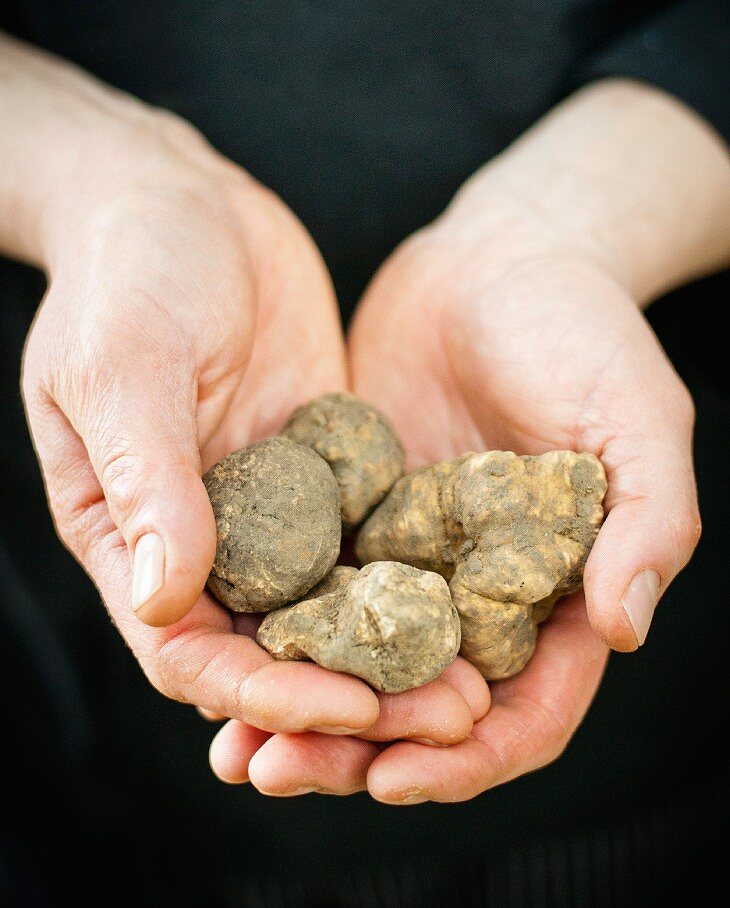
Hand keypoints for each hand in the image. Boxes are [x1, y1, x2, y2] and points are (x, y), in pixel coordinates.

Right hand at [6, 36, 486, 743]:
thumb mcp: (122, 366)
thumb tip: (164, 599)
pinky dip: (414, 578)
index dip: (266, 695)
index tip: (348, 706)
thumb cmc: (126, 275)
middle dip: (354, 695)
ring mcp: (271, 504)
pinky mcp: (324, 465)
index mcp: (130, 537)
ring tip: (478, 683)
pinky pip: (370, 535)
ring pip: (333, 607)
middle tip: (447, 717)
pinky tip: (479, 596)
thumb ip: (144, 479)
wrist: (180, 200)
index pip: (193, 653)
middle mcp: (204, 537)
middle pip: (275, 651)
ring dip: (397, 652)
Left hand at [215, 80, 729, 799]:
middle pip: (423, 705)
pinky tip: (211, 641)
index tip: (391, 776)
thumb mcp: (636, 416)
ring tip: (230, 745)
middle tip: (276, 772)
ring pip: (355, 659)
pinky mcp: (356, 511)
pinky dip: (271, 626)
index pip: (523, 710)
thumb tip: (627, 627)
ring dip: (300, 708)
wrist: (502, 254)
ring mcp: (412, 554)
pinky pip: (309, 583)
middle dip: (356, 750)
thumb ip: (649, 520)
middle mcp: (480, 590)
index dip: (465, 756)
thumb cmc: (585, 329)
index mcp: (558, 593)